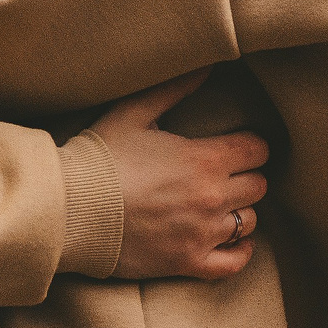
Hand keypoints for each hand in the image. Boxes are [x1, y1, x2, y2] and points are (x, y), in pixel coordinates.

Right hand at [77, 70, 269, 279]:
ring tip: (221, 203)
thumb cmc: (100, 156)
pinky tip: (235, 242)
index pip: (257, 150)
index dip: (250, 144)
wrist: (70, 207)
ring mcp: (202, 233)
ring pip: (250, 221)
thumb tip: (207, 64)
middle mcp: (211, 198)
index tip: (238, 145)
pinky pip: (234, 263)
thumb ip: (174, 88)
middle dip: (246, 175)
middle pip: (258, 185)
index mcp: (203, 159)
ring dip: (239, 210)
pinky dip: (240, 252)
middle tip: (226, 172)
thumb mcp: (134, 112)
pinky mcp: (188, 262)